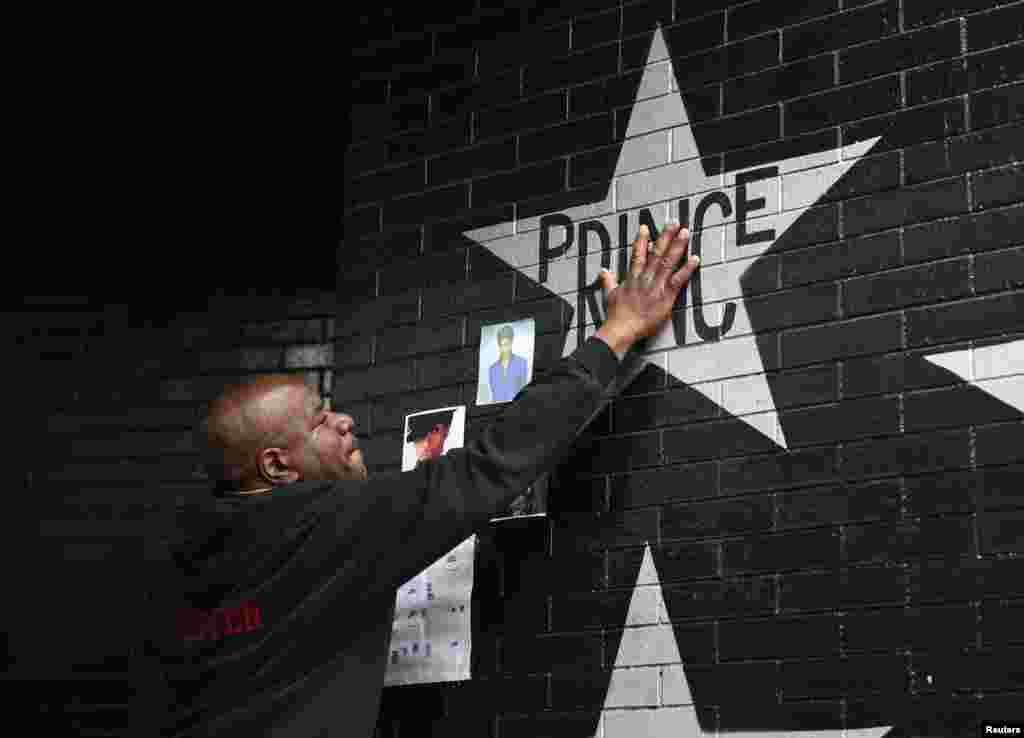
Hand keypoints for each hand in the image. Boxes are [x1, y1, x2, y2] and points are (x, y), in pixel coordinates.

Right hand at [595, 223, 698, 356]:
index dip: (642, 240)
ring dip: (677, 246)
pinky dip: (687, 269)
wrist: (622, 328)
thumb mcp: (610, 295)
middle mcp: (645, 278)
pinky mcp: (665, 297)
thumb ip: (609, 281)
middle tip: (673, 223)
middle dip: (665, 236)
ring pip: (667, 261)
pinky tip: (694, 259)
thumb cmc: (617, 315)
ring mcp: (656, 286)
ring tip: (685, 233)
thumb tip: (604, 271)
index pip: (638, 254)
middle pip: (656, 253)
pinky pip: (678, 280)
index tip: (645, 227)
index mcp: (633, 277)